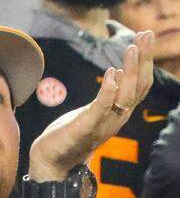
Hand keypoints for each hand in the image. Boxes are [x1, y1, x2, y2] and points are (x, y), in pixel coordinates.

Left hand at [29, 31, 154, 180]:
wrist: (51, 162)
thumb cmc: (71, 135)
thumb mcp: (93, 111)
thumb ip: (108, 95)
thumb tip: (119, 72)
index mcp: (119, 112)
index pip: (140, 83)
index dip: (145, 61)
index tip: (146, 36)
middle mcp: (117, 118)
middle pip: (139, 86)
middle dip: (144, 60)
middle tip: (146, 35)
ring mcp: (103, 124)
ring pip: (126, 95)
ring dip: (131, 70)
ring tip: (132, 47)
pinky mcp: (85, 129)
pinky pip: (101, 108)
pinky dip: (108, 90)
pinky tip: (111, 73)